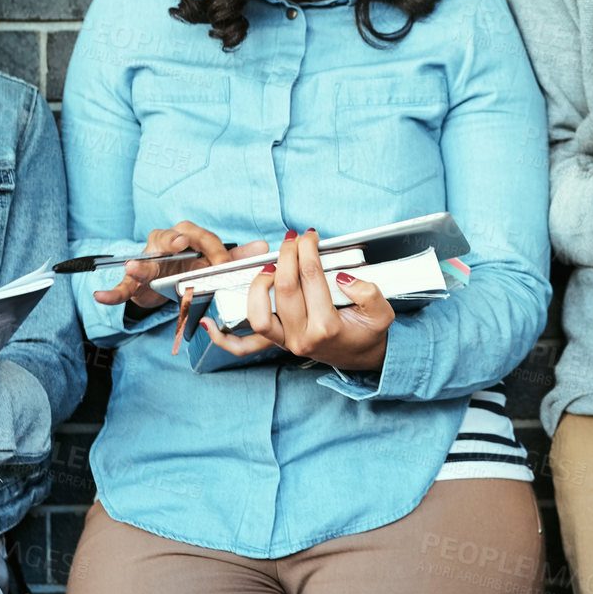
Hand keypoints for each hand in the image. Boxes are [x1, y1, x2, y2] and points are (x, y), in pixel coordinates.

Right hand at [93, 222, 267, 310]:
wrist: (166, 286)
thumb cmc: (190, 270)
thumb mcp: (213, 265)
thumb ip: (236, 258)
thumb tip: (262, 246)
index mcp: (187, 238)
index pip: (202, 237)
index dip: (215, 250)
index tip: (225, 265)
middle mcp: (164, 243)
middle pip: (169, 238)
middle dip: (173, 241)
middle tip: (179, 244)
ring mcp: (146, 261)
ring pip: (143, 260)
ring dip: (138, 265)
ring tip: (133, 266)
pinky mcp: (133, 282)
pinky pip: (122, 286)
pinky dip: (112, 292)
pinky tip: (101, 297)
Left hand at [201, 228, 394, 371]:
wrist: (362, 357)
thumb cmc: (369, 333)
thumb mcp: (382, 313)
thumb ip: (369, 292)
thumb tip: (343, 276)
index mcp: (327, 327)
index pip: (312, 277)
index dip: (308, 250)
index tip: (310, 236)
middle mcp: (302, 337)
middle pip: (285, 288)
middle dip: (286, 256)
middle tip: (293, 239)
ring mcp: (286, 342)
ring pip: (258, 314)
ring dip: (259, 284)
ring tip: (270, 267)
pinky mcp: (277, 344)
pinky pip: (243, 346)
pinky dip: (223, 337)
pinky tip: (209, 323)